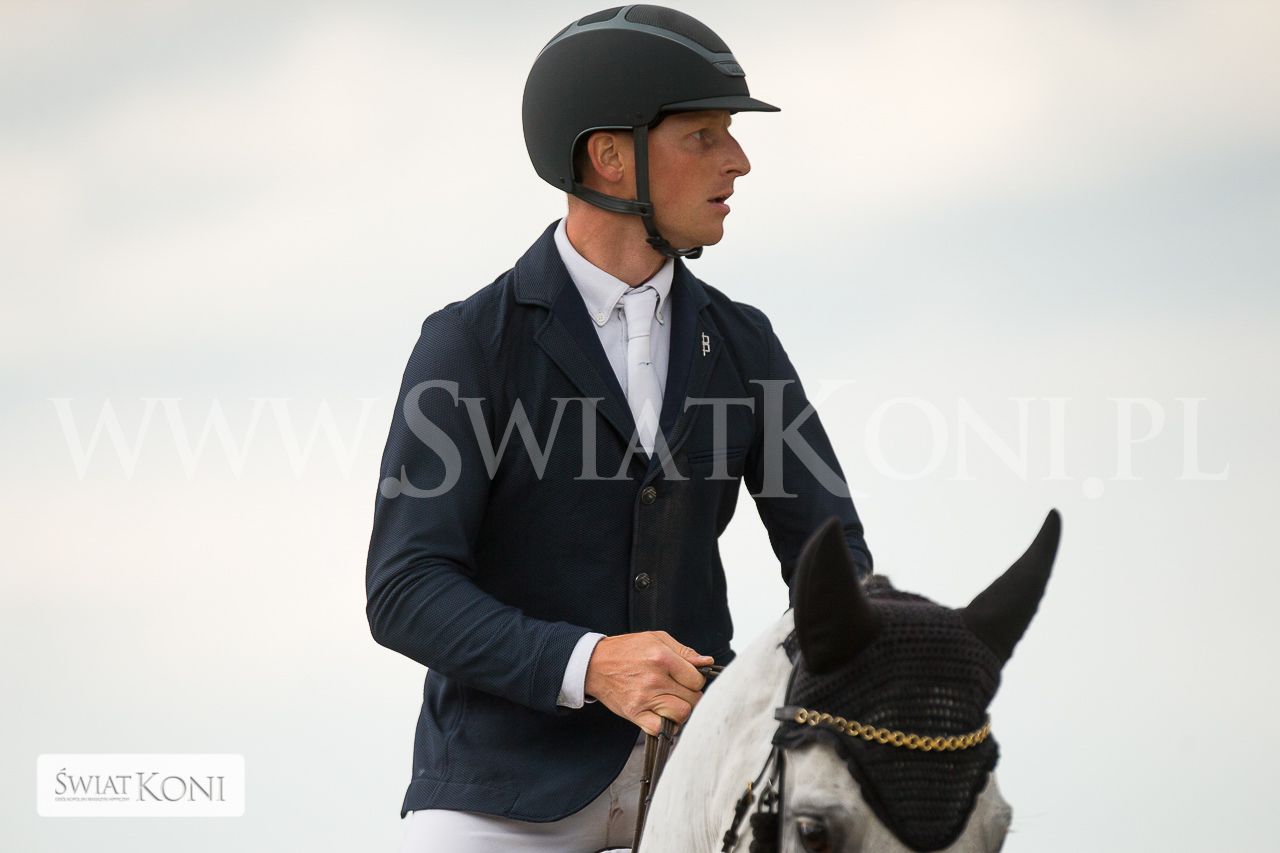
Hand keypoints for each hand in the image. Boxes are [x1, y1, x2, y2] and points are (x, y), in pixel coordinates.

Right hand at [584, 630, 713, 735]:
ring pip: (681, 714)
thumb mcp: (656, 639)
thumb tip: (706, 662)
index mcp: (662, 657)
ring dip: (681, 712)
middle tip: (680, 692)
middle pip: (692, 699)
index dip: (696, 681)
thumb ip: (683, 651)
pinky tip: (662, 716)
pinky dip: (665, 726)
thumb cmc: (626, 650)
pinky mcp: (635, 713)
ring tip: (672, 703)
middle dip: (691, 696)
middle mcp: (655, 679)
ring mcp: (644, 698)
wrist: (594, 664)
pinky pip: (660, 729)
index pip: (697, 679)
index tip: (687, 680)